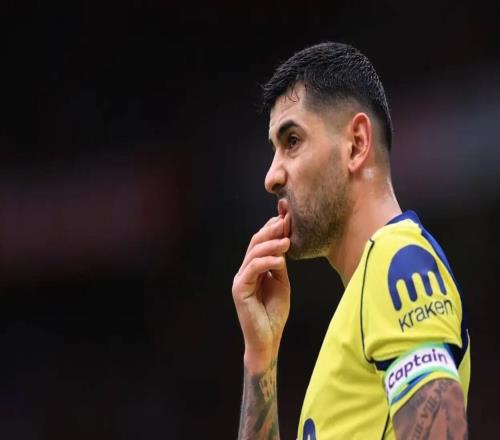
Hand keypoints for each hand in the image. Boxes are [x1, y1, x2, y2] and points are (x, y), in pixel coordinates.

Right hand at [232, 210, 290, 372]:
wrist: (267, 338)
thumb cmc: (274, 312)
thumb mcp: (282, 283)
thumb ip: (279, 265)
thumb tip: (283, 243)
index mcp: (254, 268)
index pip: (261, 242)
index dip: (272, 229)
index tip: (288, 219)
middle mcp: (245, 270)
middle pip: (255, 243)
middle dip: (271, 231)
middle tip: (287, 222)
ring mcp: (241, 279)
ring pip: (253, 253)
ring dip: (271, 244)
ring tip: (287, 241)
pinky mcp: (240, 289)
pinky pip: (252, 269)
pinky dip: (266, 262)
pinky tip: (280, 260)